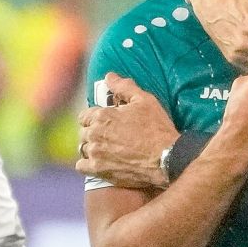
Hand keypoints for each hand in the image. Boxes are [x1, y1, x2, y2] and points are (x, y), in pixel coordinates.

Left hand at [76, 73, 179, 188]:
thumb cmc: (156, 128)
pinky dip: (88, 164)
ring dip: (91, 148)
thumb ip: (124, 87)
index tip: (105, 121)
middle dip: (93, 132)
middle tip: (108, 136)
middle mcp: (93, 134)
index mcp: (102, 116)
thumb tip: (109, 76)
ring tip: (106, 149)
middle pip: (83, 132)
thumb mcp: (145, 101)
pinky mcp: (98, 170)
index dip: (94, 117)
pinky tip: (100, 162)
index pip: (85, 115)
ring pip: (82, 149)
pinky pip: (81, 166)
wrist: (166, 158)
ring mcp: (94, 153)